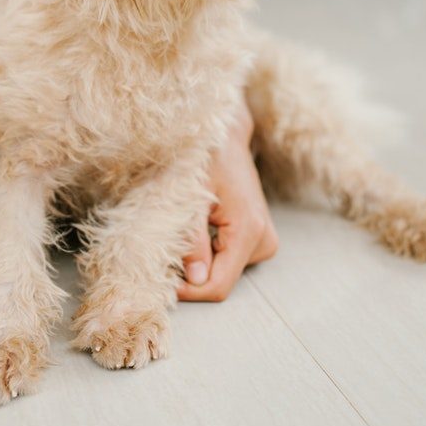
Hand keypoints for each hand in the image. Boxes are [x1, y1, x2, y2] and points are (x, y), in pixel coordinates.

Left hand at [178, 98, 278, 301]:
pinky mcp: (257, 236)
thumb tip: (195, 281)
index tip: (162, 280)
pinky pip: (228, 259)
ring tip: (185, 227)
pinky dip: (208, 252)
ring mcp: (263, 239)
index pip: (218, 286)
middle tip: (167, 247)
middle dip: (191, 273)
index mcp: (249, 230)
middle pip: (221, 280)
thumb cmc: (203, 156)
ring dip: (199, 260)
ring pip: (223, 271)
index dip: (188, 291)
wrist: (224, 134)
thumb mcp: (189, 197)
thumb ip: (192, 240)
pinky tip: (199, 227)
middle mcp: (263, 239)